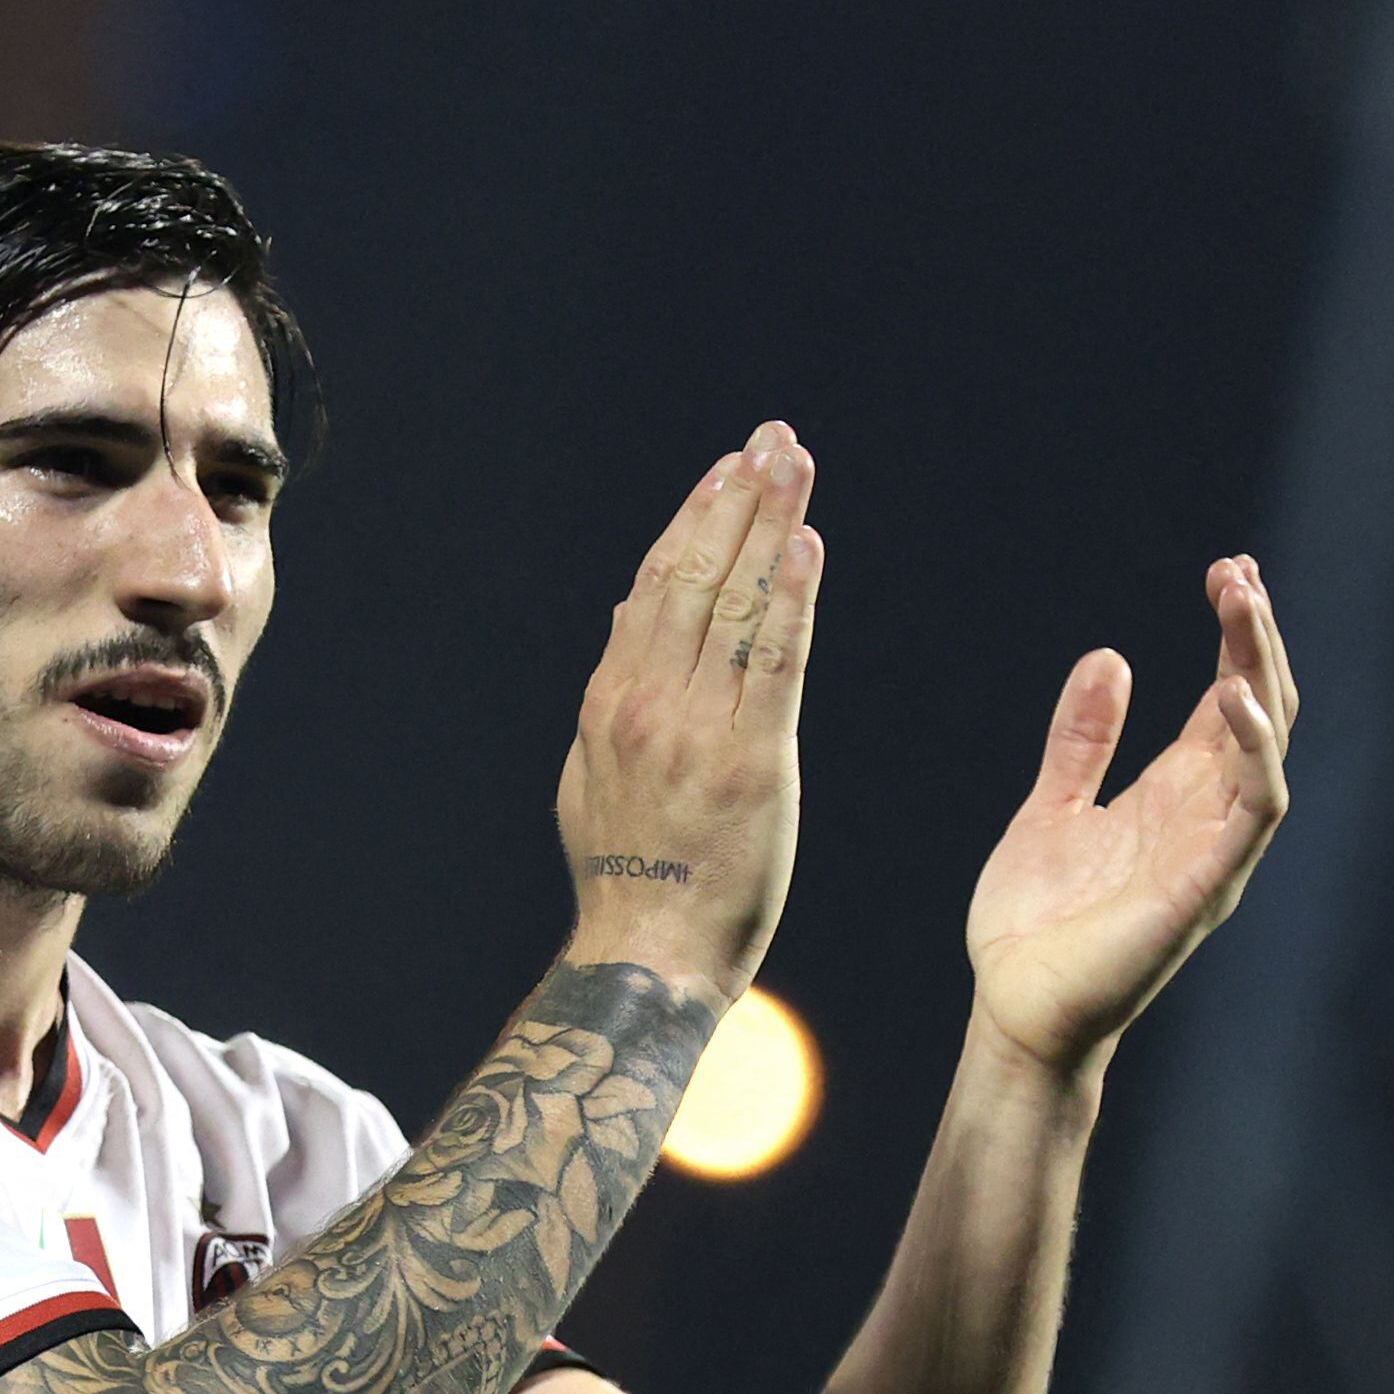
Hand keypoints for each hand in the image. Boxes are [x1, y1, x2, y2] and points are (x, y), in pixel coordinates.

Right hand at [557, 423, 823, 1002]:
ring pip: (735, 604)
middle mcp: (649, 702)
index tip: (724, 470)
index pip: (654, 588)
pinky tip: (805, 546)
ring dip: (767, 525)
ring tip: (792, 465)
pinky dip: (789, 599)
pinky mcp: (752, 761)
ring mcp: (697, 728)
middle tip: (770, 439)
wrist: (644, 953)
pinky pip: (773, 663)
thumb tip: (622, 641)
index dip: (692, 521)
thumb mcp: (588, 785)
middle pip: (695, 576)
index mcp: (611, 703)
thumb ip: (612, 710)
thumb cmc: (624, 881)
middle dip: (736, 499)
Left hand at [966, 556, 1298, 1077]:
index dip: (1235, 636)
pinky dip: (1253, 755)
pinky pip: (1252, 813)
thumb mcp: (1051, 808)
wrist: (1013, 1008)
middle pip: (1259, 709)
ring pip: (1267, 748)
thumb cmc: (1035, 924)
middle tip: (1239, 570)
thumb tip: (1109, 658)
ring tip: (1243, 607)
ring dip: (1261, 675)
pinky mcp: (1203, 889)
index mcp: (1174, 795)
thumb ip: (1082, 741)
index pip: (1228, 698)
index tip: (1230, 569)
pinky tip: (1232, 699)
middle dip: (1255, 638)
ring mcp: (1213, 852)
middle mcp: (1206, 817)